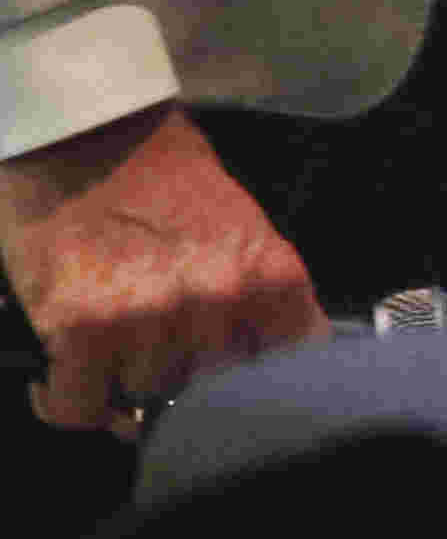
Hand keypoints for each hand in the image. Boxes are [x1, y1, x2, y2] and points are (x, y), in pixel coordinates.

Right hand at [0, 103, 325, 433]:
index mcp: (268, 271)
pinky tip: (63, 378)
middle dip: (182, 381)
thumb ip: (256, 294)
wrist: (84, 132)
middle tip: (152, 359)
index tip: (232, 385)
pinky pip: (79, 405)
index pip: (291, 363)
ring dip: (122, 386)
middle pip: (209, 391)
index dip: (258, 383)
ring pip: (144, 400)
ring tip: (106, 352)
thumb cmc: (160, 176)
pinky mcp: (81, 327)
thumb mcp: (240, 225)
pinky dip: (66, 401)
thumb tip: (256, 362)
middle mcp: (217, 298)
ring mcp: (148, 315)